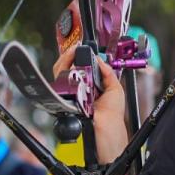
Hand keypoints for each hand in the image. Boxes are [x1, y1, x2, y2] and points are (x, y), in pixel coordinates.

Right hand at [52, 47, 129, 163]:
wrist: (107, 126)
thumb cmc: (112, 114)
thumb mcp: (115, 88)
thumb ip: (107, 72)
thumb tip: (99, 59)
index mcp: (90, 87)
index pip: (79, 69)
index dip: (77, 58)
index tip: (80, 49)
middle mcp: (79, 90)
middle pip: (65, 69)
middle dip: (68, 56)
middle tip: (74, 50)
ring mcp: (70, 94)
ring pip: (59, 74)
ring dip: (65, 61)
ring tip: (72, 54)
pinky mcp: (65, 98)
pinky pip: (58, 83)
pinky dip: (62, 72)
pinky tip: (70, 66)